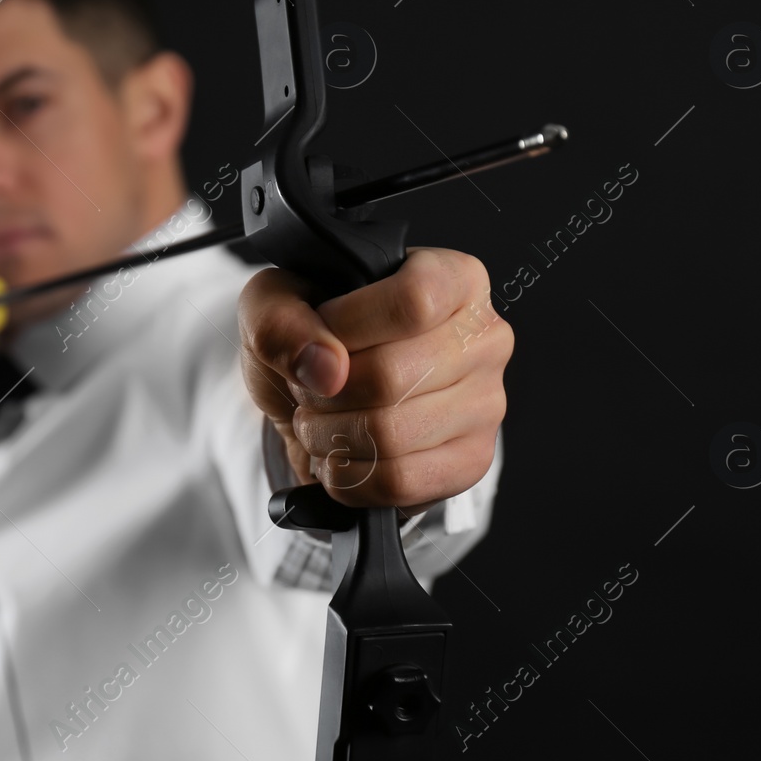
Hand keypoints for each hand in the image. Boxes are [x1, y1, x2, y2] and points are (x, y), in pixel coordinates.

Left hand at [238, 247, 510, 511]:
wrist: (320, 402)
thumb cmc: (311, 340)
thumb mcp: (274, 307)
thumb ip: (280, 321)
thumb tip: (325, 368)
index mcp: (454, 279)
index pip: (414, 301)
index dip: (348, 327)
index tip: (319, 340)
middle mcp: (484, 338)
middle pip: (392, 376)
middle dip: (324, 393)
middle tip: (309, 389)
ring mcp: (486, 404)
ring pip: (390, 435)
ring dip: (329, 436)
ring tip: (321, 420)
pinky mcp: (471, 461)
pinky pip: (399, 482)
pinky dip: (349, 476)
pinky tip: (342, 453)